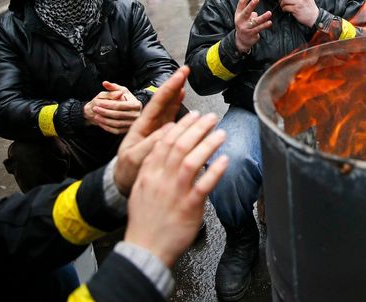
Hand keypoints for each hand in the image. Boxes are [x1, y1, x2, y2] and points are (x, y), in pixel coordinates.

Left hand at [84, 82, 142, 134]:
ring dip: (104, 120)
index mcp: (136, 104)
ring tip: (96, 116)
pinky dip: (107, 127)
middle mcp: (137, 115)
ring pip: (116, 124)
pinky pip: (116, 130)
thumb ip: (113, 87)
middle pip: (118, 115)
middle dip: (104, 112)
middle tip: (95, 109)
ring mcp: (133, 124)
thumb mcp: (121, 90)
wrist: (130, 110)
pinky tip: (101, 123)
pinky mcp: (128, 130)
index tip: (98, 103)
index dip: (108, 104)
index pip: (120, 105)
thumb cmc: (125, 98)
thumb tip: (105, 83)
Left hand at [112, 67, 188, 195]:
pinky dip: (177, 106)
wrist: (123, 183)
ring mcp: (157, 130)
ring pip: (169, 107)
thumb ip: (150, 144)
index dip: (170, 88)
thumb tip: (169, 129)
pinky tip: (182, 98)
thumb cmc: (127, 171)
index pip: (158, 102)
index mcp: (142, 126)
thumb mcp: (135, 158)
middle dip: (174, 84)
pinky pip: (173, 119)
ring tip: (185, 80)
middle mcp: (150, 124)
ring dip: (177, 93)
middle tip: (186, 69)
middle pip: (164, 100)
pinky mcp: (163, 137)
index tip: (180, 74)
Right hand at [124, 112, 227, 266]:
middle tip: (212, 118)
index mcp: (149, 173)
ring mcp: (175, 193)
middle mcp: (161, 180)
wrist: (145, 249)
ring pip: (192, 161)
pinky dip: (214, 171)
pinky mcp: (188, 207)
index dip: (181, 126)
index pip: (165, 141)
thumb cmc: (146, 221)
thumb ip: (153, 167)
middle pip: (180, 146)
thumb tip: (164, 147)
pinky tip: (224, 161)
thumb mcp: (141, 188)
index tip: (194, 115)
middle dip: (198, 128)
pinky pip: (203, 186)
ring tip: (221, 134)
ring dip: (208, 144)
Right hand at [234, 0, 271, 53]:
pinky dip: (264, 25)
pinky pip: (259, 28)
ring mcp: (245, 27)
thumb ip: (249, 11)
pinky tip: (269, 22)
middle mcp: (240, 20)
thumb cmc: (244, 25)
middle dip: (251, 5)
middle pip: (246, 12)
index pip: (241, 3)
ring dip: (263, 17)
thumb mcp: (243, 17)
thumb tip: (256, 11)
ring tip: (269, 13)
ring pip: (255, 21)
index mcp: (238, 14)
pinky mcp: (251, 33)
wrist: (241, 40)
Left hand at [279, 0, 319, 27]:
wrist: (314, 17)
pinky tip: (285, 10)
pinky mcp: (296, 9)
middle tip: (280, 0)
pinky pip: (286, 7)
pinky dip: (283, 8)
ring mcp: (299, 3)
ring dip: (281, 3)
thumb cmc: (310, 8)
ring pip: (285, 0)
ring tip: (282, 6)